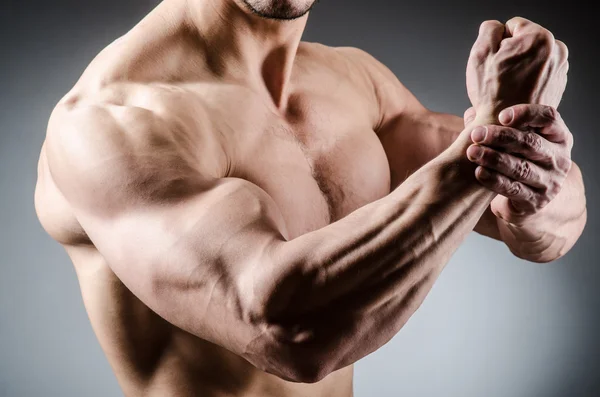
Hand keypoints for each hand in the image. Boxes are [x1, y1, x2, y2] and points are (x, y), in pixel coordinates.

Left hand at [464, 104, 572, 224]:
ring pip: (521, 168)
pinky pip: (514, 189)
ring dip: (494, 159)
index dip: (527, 114)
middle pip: (531, 143)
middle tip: (476, 134)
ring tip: (472, 152)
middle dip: (501, 137)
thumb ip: (496, 124)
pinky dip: (495, 180)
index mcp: (559, 136)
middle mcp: (559, 158)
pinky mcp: (536, 201)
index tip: (501, 115)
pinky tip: (479, 172)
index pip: (549, 118)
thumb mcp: (514, 141)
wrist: (526, 198)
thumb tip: (472, 113)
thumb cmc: (517, 159)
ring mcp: (550, 182)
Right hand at [466, 17, 568, 121]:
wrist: (504, 128)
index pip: (512, 25)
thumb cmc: (491, 94)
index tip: (496, 63)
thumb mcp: (480, 54)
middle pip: (524, 41)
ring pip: (531, 57)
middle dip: (511, 54)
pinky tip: (517, 92)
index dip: (497, 44)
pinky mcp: (558, 83)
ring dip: (519, 66)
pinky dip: (527, 78)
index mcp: (539, 38)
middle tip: (500, 76)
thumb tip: (495, 28)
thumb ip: (488, 30)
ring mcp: (559, 68)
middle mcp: (556, 51)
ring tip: (508, 85)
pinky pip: (538, 72)